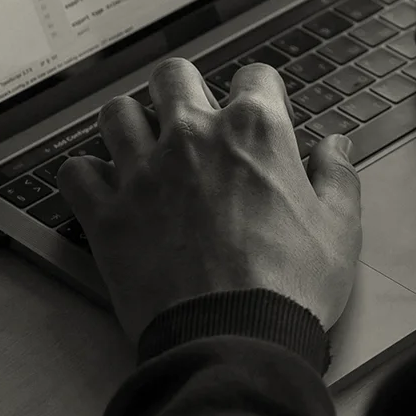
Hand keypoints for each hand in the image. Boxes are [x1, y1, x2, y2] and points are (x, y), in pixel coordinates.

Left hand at [57, 58, 361, 344]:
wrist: (234, 340)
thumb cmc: (290, 287)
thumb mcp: (339, 229)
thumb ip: (337, 177)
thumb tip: (335, 148)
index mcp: (256, 132)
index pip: (255, 76)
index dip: (262, 93)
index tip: (263, 114)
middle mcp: (194, 137)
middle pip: (174, 76)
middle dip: (185, 89)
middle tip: (195, 117)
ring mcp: (144, 172)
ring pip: (118, 113)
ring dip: (132, 124)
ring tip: (145, 146)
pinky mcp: (108, 214)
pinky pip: (76, 172)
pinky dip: (88, 176)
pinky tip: (107, 189)